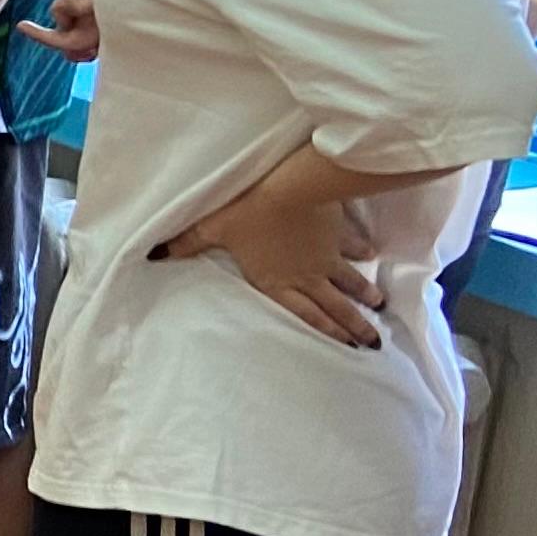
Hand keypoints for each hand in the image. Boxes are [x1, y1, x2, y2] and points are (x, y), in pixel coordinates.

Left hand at [165, 185, 386, 347]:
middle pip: (333, 306)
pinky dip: (362, 252)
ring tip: (379, 306)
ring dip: (363, 295)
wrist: (291, 188)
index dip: (322, 332)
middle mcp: (306, 275)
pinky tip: (373, 256)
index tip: (343, 347)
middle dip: (353, 325)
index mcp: (277, 281)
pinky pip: (352, 246)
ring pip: (348, 281)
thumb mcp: (212, 228)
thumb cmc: (249, 211)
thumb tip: (157, 254)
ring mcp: (326, 256)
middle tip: (372, 342)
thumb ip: (187, 244)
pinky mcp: (338, 233)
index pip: (302, 314)